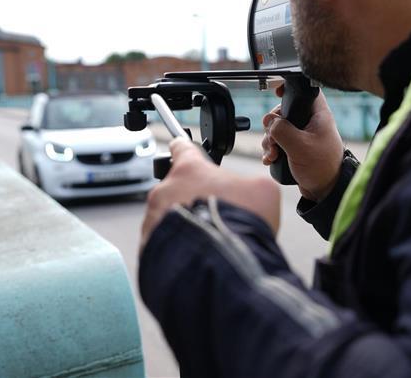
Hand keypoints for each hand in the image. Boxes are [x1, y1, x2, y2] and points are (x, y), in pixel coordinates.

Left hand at [141, 138, 280, 248]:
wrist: (221, 263)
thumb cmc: (241, 222)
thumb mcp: (262, 192)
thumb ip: (249, 184)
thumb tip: (246, 194)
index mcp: (189, 170)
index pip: (182, 149)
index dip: (185, 149)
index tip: (182, 148)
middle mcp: (164, 191)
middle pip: (177, 190)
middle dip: (193, 201)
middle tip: (216, 217)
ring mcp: (153, 220)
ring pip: (168, 219)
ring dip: (185, 225)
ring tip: (209, 240)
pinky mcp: (148, 247)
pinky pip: (164, 244)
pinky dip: (178, 248)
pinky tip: (199, 255)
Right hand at [261, 87, 343, 201]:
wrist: (324, 190)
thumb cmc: (321, 168)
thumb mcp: (299, 146)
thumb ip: (282, 130)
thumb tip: (269, 122)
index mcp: (318, 115)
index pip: (305, 91)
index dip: (290, 89)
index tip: (276, 92)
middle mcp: (311, 123)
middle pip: (284, 112)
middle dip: (272, 126)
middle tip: (273, 138)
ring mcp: (303, 136)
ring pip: (278, 128)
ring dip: (270, 141)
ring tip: (273, 153)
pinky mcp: (296, 148)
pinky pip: (279, 142)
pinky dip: (272, 149)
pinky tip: (271, 159)